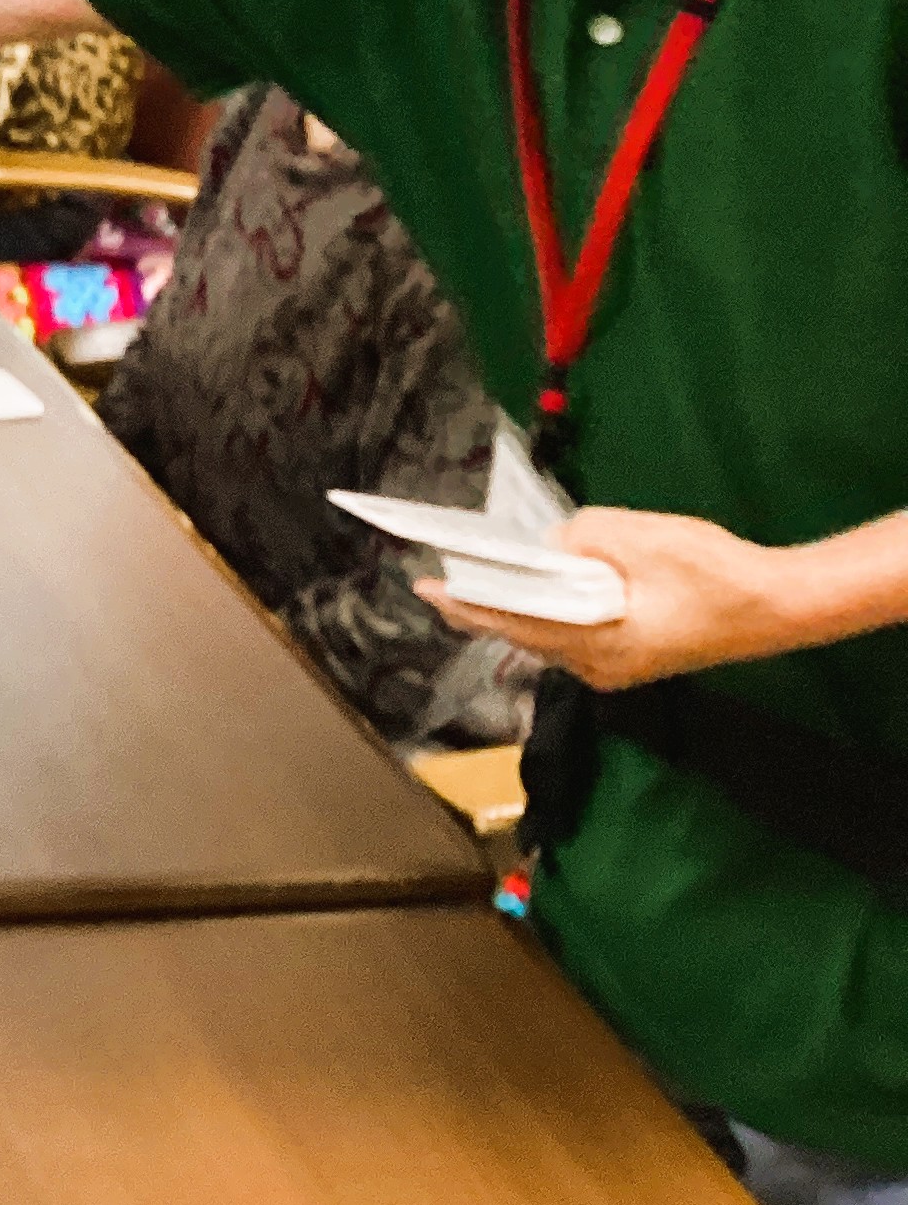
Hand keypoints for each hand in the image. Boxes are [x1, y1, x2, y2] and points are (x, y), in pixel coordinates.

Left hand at [417, 507, 812, 687]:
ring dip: (515, 610)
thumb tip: (554, 546)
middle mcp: (597, 666)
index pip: (511, 620)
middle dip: (481, 606)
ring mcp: (616, 668)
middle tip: (439, 582)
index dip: (464, 602)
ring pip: (548, 637)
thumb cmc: (714, 572)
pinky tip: (536, 594)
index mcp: (594, 642)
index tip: (423, 587)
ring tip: (476, 584)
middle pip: (523, 633)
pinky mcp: (632, 659)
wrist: (781, 606)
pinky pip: (574, 636)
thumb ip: (583, 536)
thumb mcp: (641, 536)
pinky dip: (549, 613)